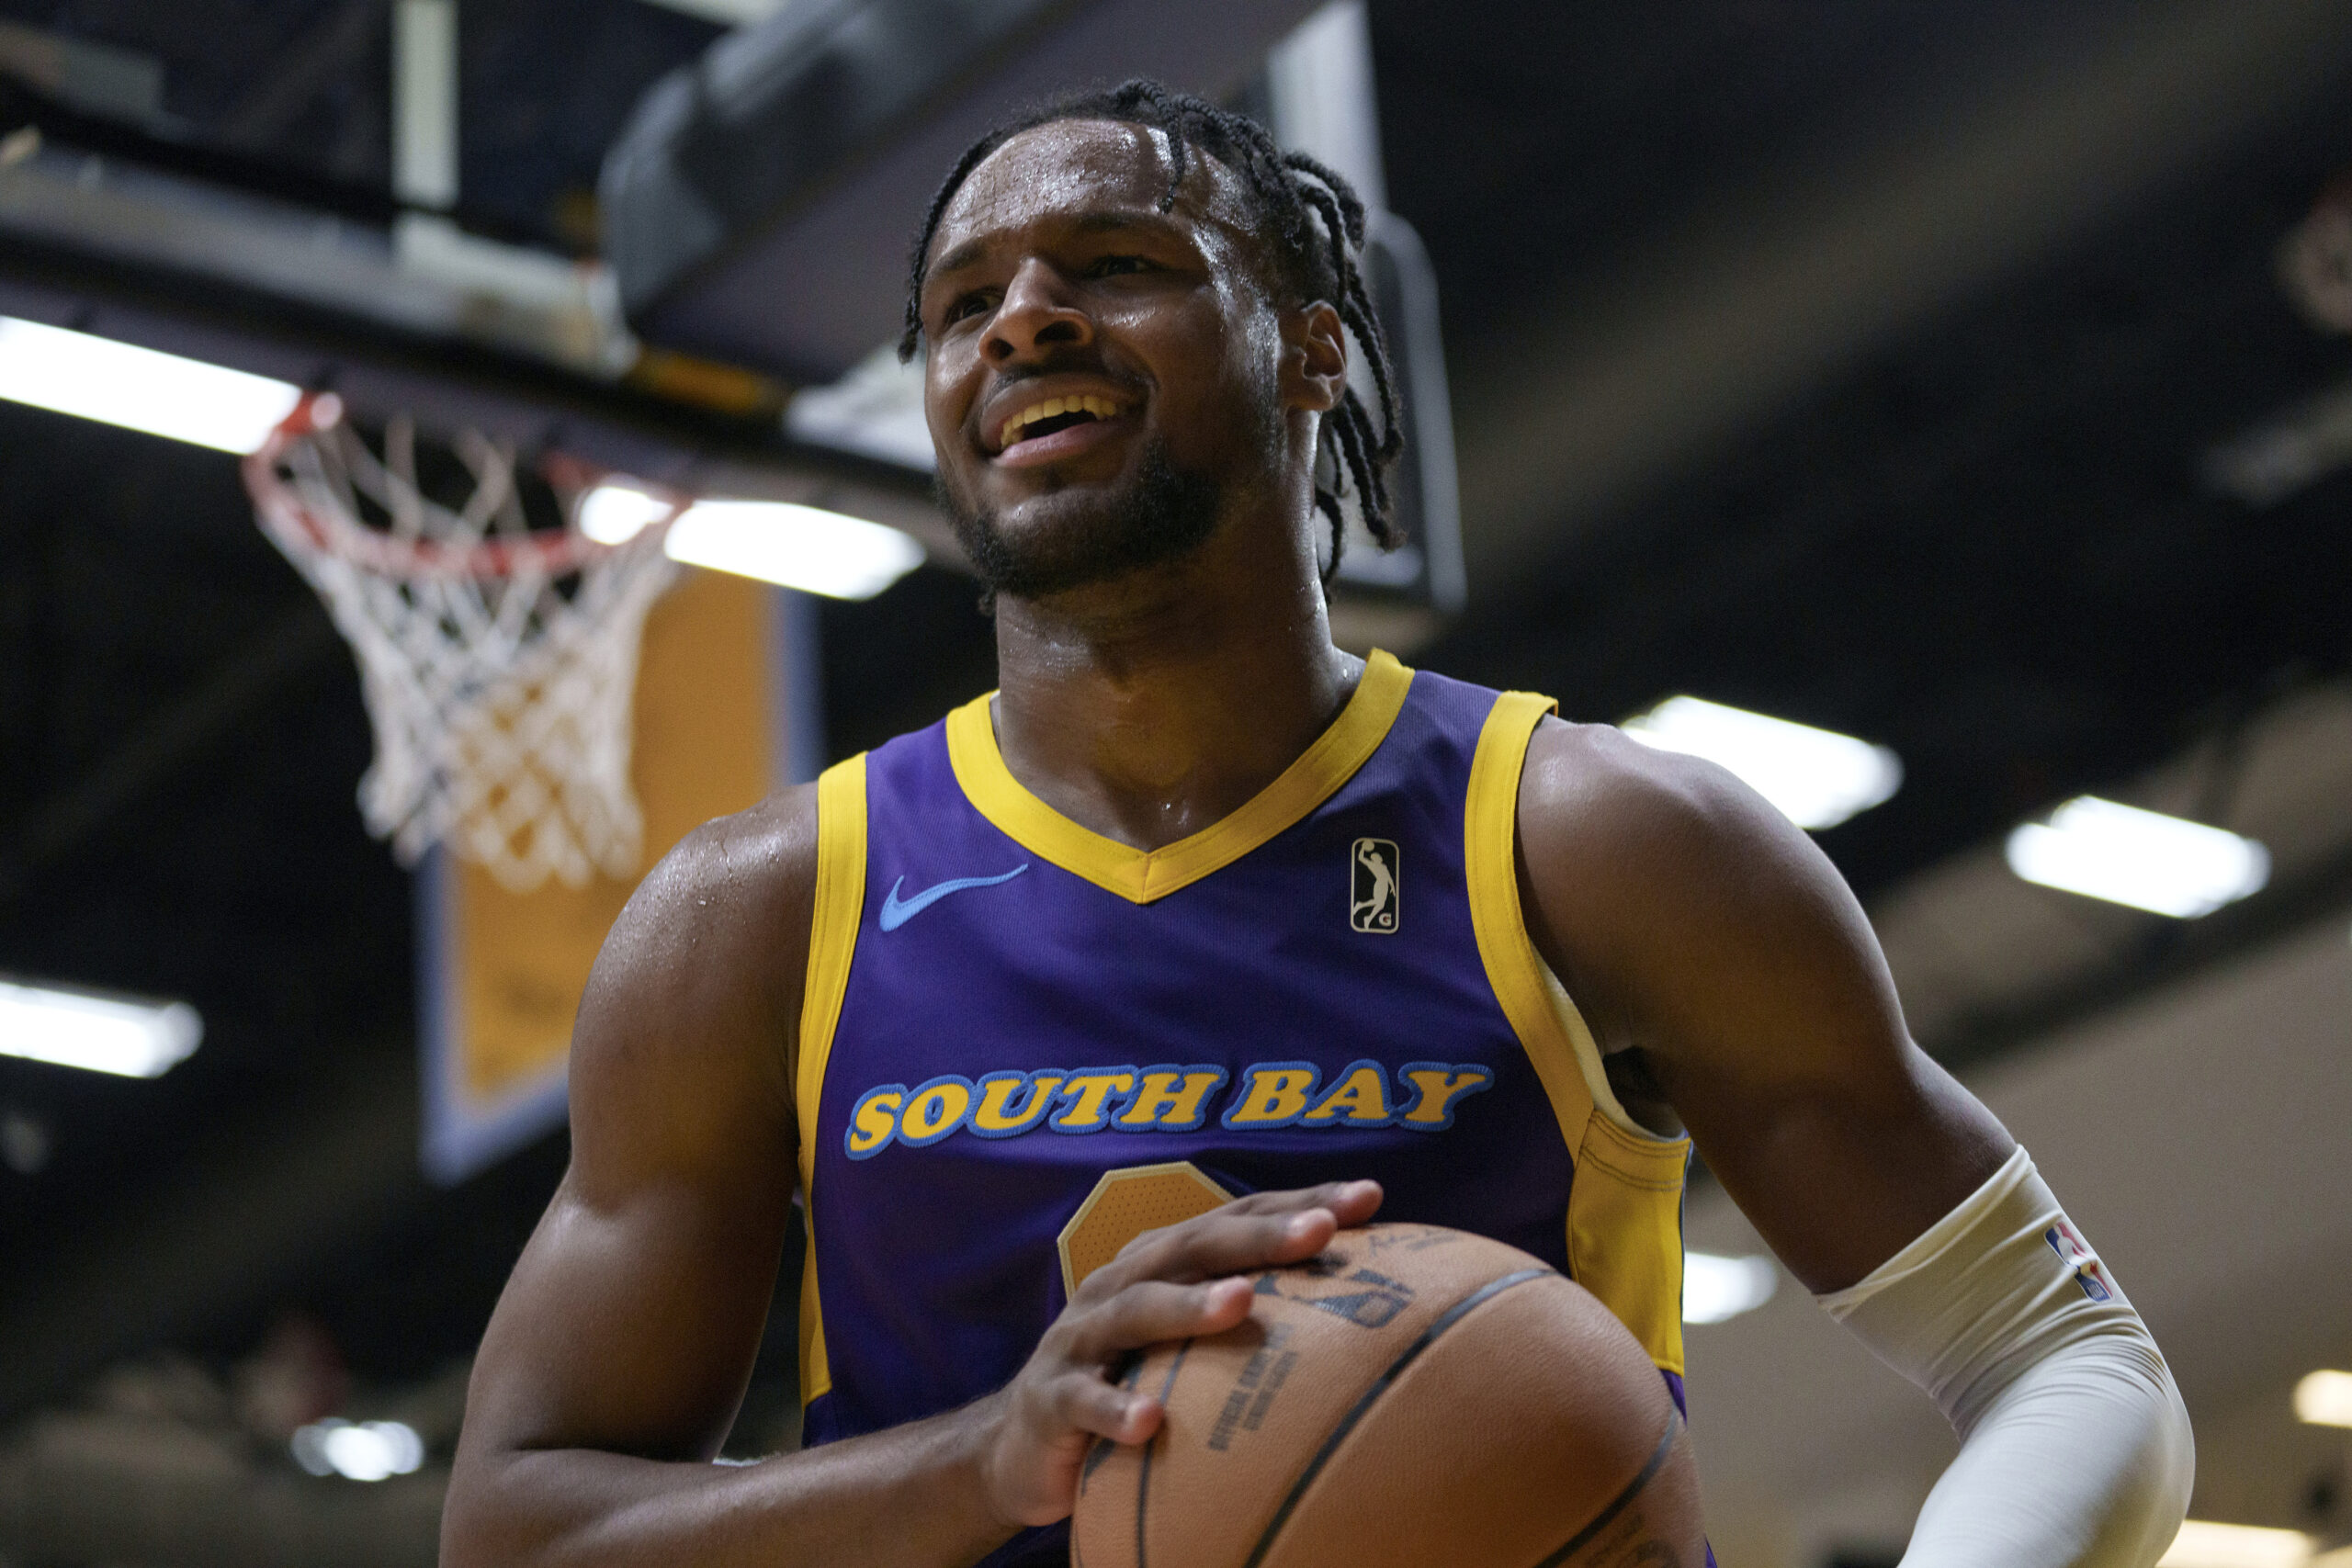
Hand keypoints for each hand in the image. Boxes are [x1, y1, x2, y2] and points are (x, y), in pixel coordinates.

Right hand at [976, 1178, 1383, 1528]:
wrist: (1022, 1444)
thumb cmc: (1131, 1381)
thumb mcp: (1190, 1347)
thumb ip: (1255, 1322)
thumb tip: (1367, 1314)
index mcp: (1165, 1262)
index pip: (1239, 1219)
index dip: (1300, 1204)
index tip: (1370, 1199)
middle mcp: (1124, 1283)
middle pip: (1195, 1246)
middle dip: (1259, 1236)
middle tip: (1320, 1232)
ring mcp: (1083, 1337)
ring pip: (1137, 1311)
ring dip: (1189, 1306)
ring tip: (1242, 1304)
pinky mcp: (1052, 1397)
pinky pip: (1085, 1401)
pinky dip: (1116, 1409)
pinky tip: (1151, 1423)